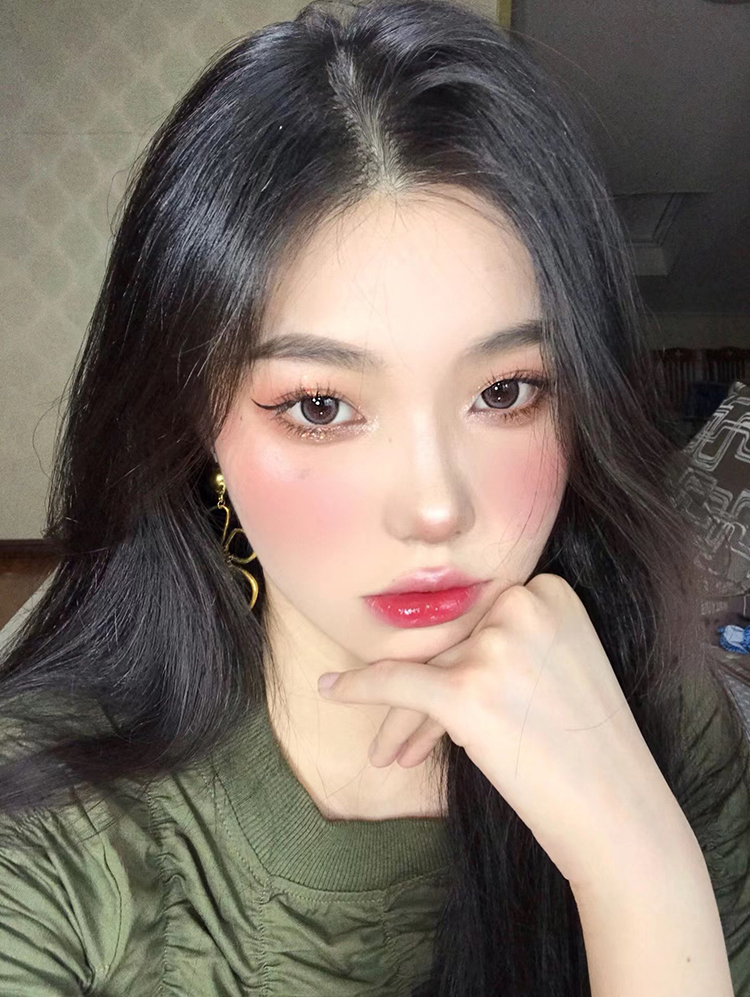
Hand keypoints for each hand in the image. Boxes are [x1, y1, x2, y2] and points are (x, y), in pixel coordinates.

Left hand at [318, 573, 693, 893]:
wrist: (619, 814)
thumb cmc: (589, 747)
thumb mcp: (564, 663)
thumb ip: (514, 634)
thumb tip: (441, 636)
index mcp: (551, 590)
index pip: (478, 614)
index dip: (454, 657)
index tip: (446, 694)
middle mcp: (524, 606)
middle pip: (448, 640)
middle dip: (425, 688)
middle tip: (402, 732)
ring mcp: (496, 647)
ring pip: (424, 667)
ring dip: (403, 714)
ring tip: (393, 749)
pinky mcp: (468, 690)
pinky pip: (396, 681)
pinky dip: (359, 688)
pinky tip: (332, 692)